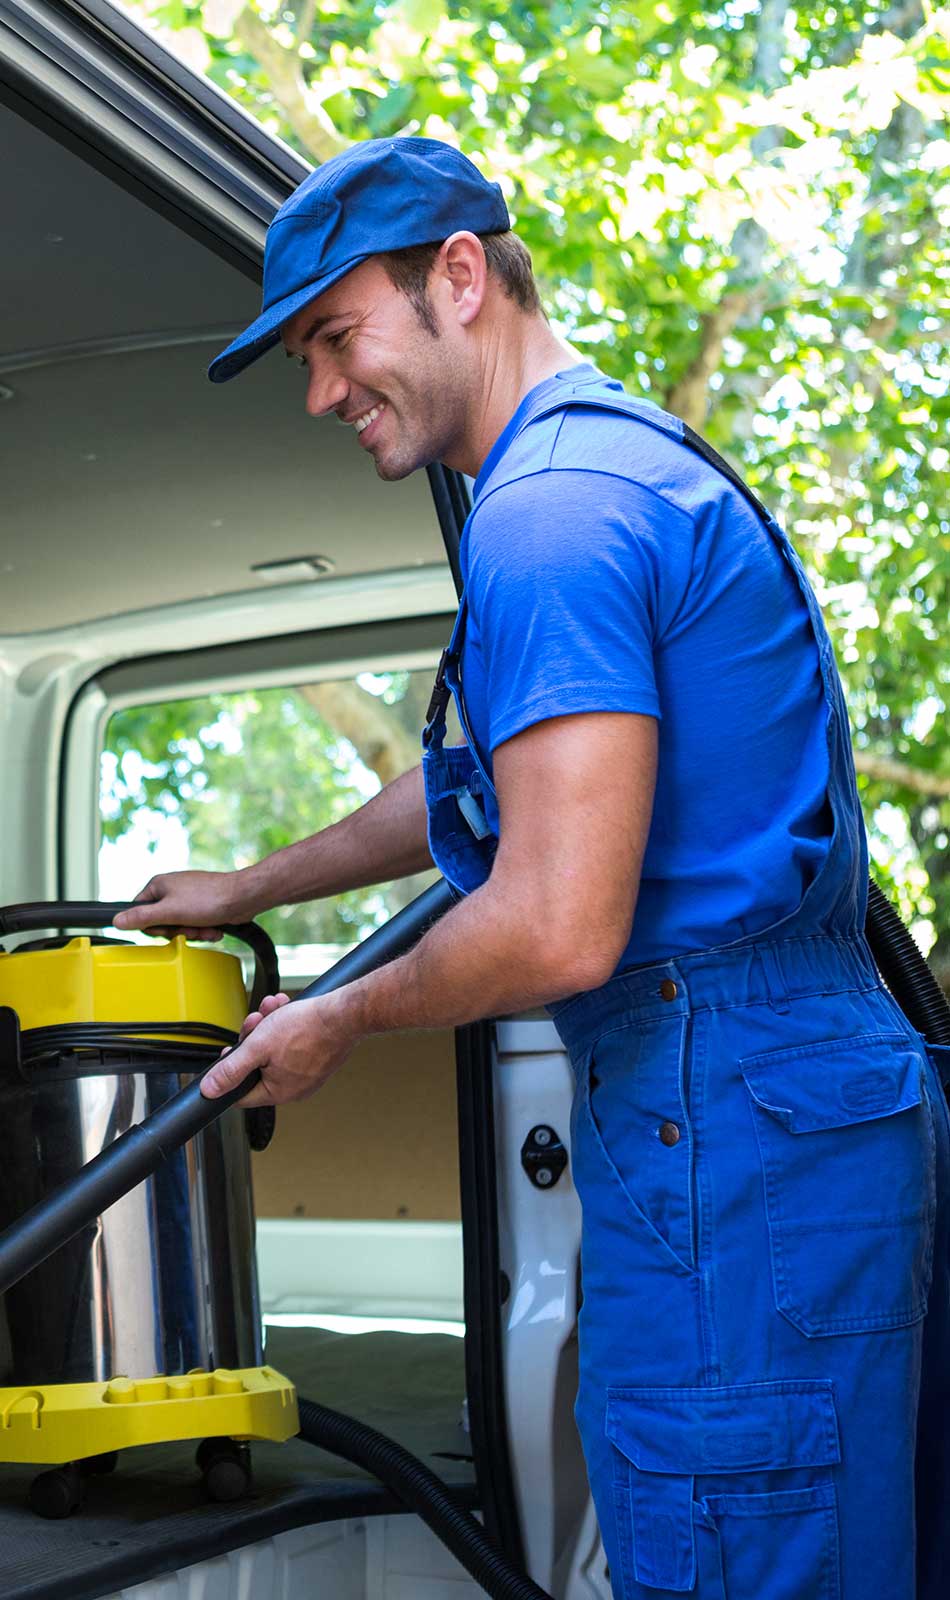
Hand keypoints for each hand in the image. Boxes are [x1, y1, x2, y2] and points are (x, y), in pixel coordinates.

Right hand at [112, 870, 252, 940]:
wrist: (243, 898)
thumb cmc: (209, 899)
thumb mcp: (170, 911)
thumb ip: (142, 917)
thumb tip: (117, 920)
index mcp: (159, 885)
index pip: (140, 911)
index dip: (153, 926)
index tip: (166, 927)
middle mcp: (172, 890)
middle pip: (162, 922)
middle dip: (178, 931)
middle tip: (190, 927)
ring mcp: (188, 898)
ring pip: (180, 926)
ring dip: (194, 932)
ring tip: (206, 927)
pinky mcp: (203, 907)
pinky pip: (195, 925)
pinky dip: (205, 930)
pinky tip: (214, 928)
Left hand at [200, 992, 357, 1106]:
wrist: (344, 1014)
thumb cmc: (308, 1029)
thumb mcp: (258, 1046)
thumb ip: (231, 1069)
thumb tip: (210, 1090)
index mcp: (278, 1092)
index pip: (242, 1092)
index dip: (231, 1070)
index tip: (231, 1051)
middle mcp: (295, 1088)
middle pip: (259, 1066)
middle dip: (253, 1039)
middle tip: (255, 1022)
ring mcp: (309, 1073)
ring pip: (275, 1051)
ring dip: (269, 1027)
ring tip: (272, 1009)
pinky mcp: (319, 1059)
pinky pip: (294, 1046)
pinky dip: (286, 1027)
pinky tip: (286, 1010)